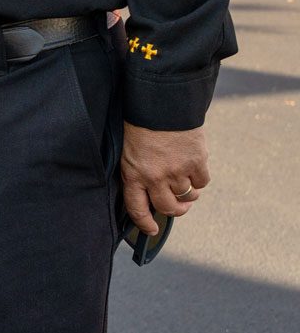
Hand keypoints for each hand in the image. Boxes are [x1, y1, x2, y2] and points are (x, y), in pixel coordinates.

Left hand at [120, 121, 209, 237]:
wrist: (162, 102)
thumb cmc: (142, 123)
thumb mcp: (129, 150)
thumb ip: (138, 171)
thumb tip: (151, 193)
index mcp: (133, 174)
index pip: (137, 208)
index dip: (145, 223)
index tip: (152, 230)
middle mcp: (155, 177)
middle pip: (167, 207)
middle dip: (175, 210)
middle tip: (181, 207)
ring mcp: (177, 171)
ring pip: (187, 195)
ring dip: (189, 193)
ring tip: (188, 184)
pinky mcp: (196, 162)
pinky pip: (202, 182)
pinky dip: (200, 178)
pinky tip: (196, 168)